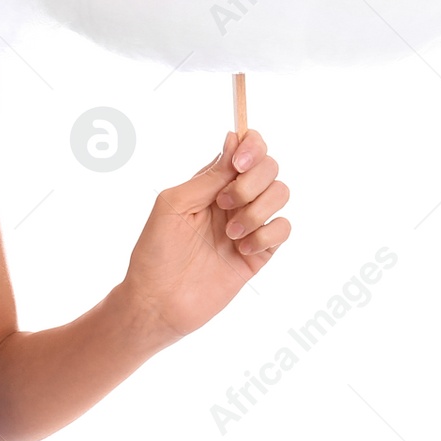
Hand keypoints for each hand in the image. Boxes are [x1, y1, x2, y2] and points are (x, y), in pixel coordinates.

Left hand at [118, 129, 292, 349]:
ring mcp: (249, 224)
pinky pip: (284, 229)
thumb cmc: (156, 251)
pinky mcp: (260, 252)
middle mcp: (234, 199)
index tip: (239, 163)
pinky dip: (267, 235)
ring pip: (281, 194)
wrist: (159, 302)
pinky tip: (242, 250)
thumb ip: (208, 176)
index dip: (252, 146)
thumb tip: (233, 139)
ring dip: (258, 210)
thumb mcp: (174, 204)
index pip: (246, 148)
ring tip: (231, 234)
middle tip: (225, 203)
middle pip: (270, 167)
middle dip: (252, 182)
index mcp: (211, 182)